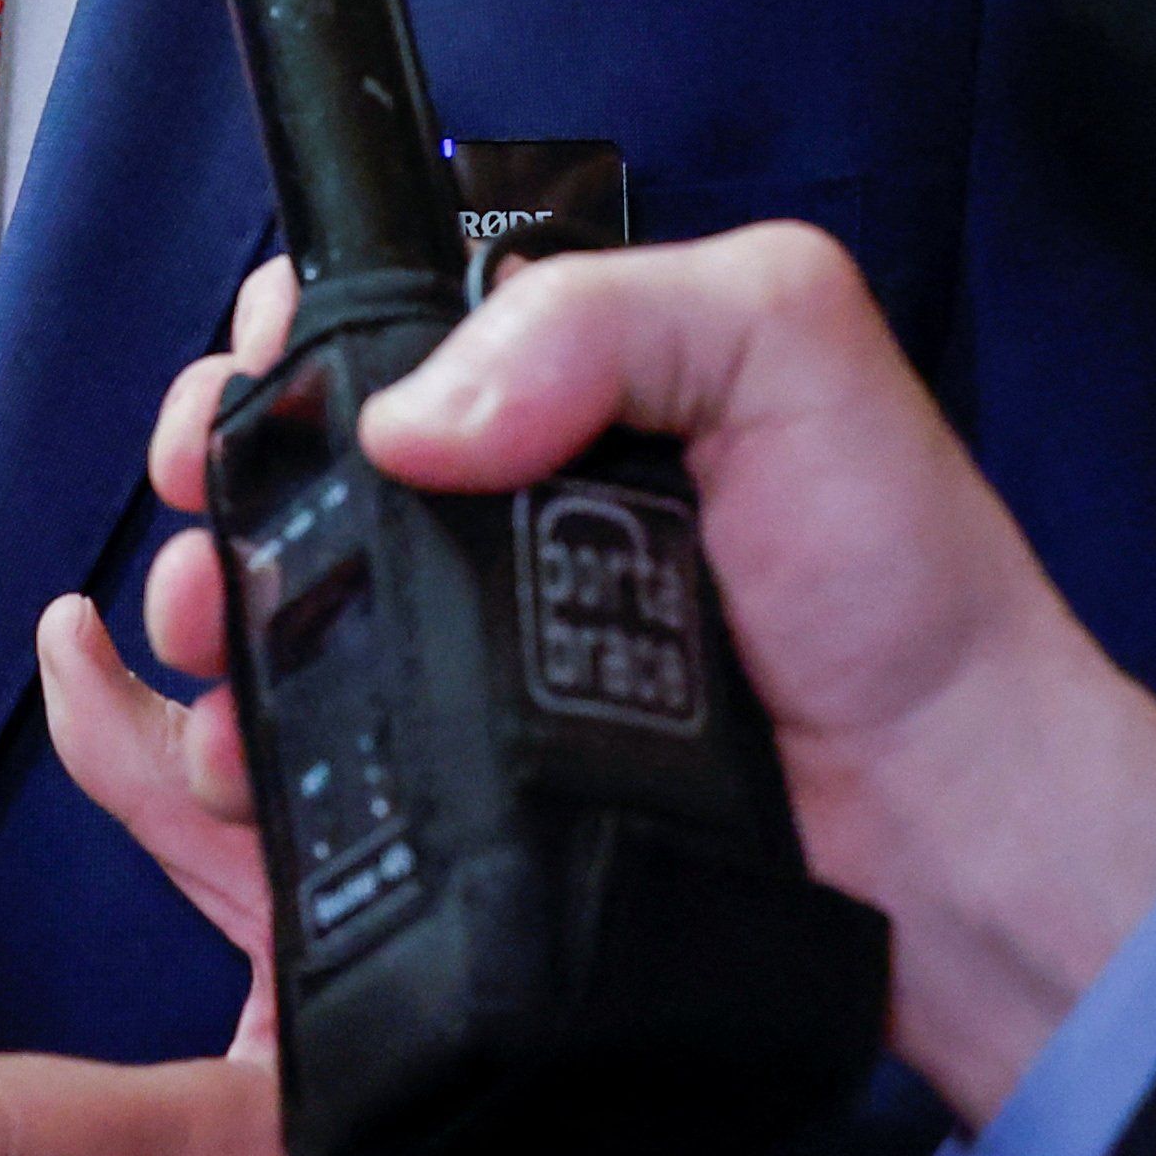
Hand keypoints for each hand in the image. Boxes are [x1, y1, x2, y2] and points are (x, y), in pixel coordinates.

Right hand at [132, 244, 1155, 1131]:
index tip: (242, 378)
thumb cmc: (904, 585)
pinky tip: (242, 761)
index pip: (386, 327)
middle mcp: (517, 512)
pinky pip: (326, 757)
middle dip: (219, 480)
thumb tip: (405, 416)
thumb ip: (604, 317)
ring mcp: (487, 657)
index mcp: (580, 386)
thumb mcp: (785, 346)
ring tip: (207, 638)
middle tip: (201, 511)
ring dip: (213, 615)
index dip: (289, 341)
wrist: (953, 838)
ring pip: (291, 612)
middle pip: (305, 468)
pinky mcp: (470, 790)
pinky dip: (256, 754)